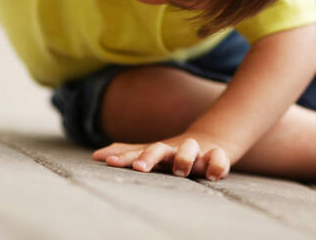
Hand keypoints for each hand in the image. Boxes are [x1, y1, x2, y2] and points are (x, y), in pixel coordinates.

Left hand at [92, 134, 231, 180]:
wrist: (211, 140)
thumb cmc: (174, 152)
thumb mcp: (151, 152)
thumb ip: (128, 154)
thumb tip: (96, 155)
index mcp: (159, 150)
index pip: (138, 152)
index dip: (125, 158)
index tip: (110, 163)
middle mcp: (175, 149)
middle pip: (161, 149)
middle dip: (150, 156)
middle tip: (140, 168)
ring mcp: (197, 153)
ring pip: (190, 149)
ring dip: (184, 157)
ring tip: (180, 170)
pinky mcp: (217, 158)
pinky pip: (219, 159)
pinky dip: (217, 164)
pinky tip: (211, 175)